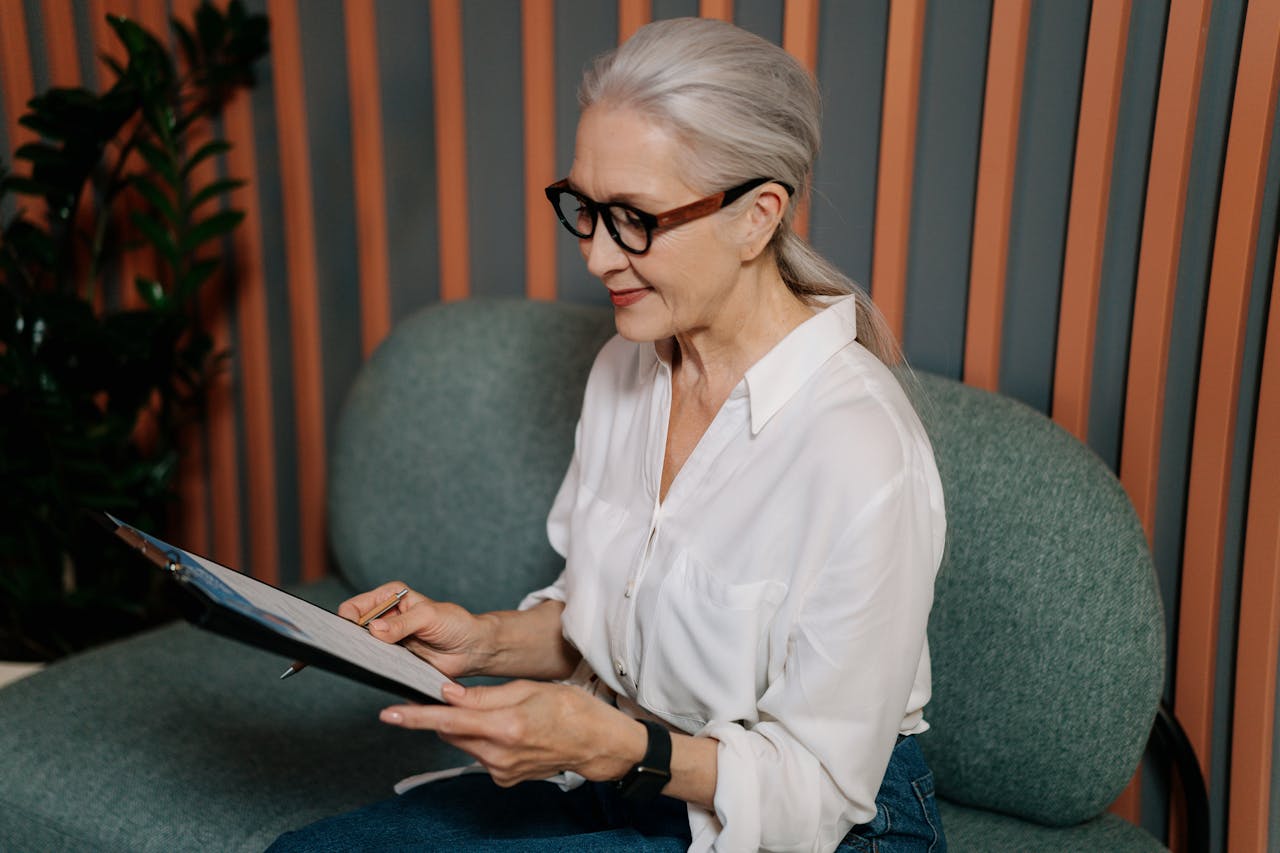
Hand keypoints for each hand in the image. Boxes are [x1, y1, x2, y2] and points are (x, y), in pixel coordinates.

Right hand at [339, 582, 493, 678]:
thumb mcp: (429, 616)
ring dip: (362, 654)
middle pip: (352, 628)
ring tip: (367, 659)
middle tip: (354, 650)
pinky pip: (375, 663)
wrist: (471, 648)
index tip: (350, 634)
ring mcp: (387, 638)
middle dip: (350, 639)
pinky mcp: (393, 658)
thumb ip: (402, 623)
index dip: (347, 620)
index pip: (355, 606)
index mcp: (389, 596)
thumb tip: (374, 629)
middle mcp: (384, 616)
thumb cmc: (455, 624)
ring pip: (361, 647)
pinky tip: (377, 669)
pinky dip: (373, 667)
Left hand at [379, 680, 646, 786]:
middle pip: (453, 732)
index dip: (416, 716)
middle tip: (454, 697)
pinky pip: (480, 755)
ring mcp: (501, 771)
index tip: (389, 713)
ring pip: (466, 743)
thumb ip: (485, 695)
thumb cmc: (570, 708)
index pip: (449, 721)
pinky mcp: (504, 779)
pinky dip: (485, 740)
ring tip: (501, 713)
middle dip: (446, 715)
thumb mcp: (529, 689)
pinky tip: (510, 732)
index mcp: (506, 726)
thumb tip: (448, 695)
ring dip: (469, 727)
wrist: (596, 743)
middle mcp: (499, 754)